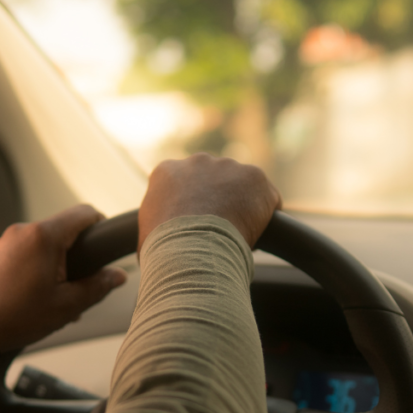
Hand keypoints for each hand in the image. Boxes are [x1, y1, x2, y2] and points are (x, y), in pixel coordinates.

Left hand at [0, 205, 127, 351]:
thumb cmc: (16, 316)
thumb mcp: (67, 305)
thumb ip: (98, 286)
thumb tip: (117, 275)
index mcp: (44, 237)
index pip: (84, 213)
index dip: (100, 225)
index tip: (104, 244)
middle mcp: (24, 230)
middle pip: (63, 228)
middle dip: (76, 252)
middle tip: (79, 282)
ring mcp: (7, 240)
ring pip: (44, 241)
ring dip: (56, 261)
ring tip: (55, 294)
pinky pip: (26, 250)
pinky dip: (37, 264)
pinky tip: (35, 293)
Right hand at [139, 154, 282, 251]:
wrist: (191, 251)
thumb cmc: (164, 251)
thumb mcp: (146, 235)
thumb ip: (156, 227)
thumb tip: (157, 245)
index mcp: (167, 172)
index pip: (184, 185)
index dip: (194, 208)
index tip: (198, 227)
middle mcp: (197, 162)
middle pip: (214, 181)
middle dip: (219, 201)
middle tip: (220, 232)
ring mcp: (227, 166)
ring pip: (242, 187)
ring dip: (243, 207)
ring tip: (238, 236)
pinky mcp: (254, 176)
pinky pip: (267, 197)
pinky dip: (266, 216)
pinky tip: (258, 235)